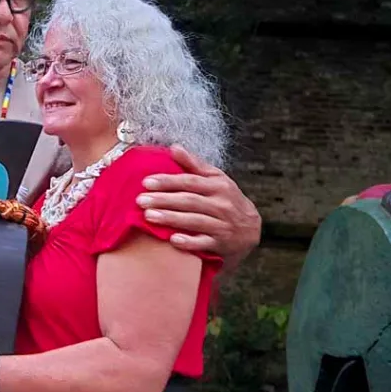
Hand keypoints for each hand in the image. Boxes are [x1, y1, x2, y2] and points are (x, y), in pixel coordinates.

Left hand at [137, 145, 261, 263]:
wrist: (250, 230)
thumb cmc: (226, 200)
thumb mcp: (216, 179)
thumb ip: (194, 165)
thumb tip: (174, 147)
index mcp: (218, 186)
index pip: (190, 181)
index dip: (168, 181)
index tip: (146, 182)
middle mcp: (222, 204)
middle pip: (189, 200)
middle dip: (164, 200)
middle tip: (140, 200)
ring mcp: (222, 225)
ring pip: (195, 220)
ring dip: (171, 218)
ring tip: (148, 216)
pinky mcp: (221, 244)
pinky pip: (204, 243)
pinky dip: (190, 242)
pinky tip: (173, 240)